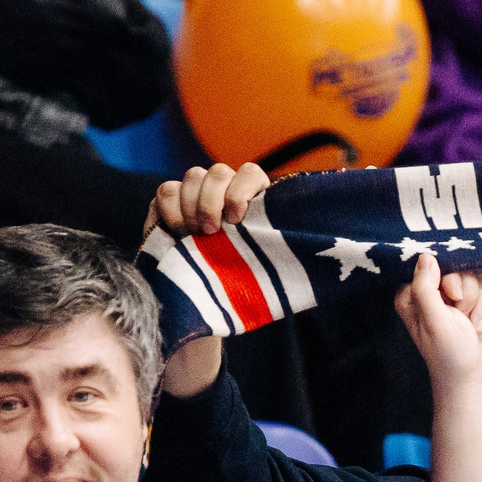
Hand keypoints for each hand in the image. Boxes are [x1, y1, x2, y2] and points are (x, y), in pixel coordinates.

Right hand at [148, 162, 271, 399]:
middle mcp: (223, 194)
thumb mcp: (264, 271)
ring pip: (192, 177)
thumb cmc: (241, 290)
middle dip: (212, 199)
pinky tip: (177, 233)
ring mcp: (194, 197)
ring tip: (195, 236)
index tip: (237, 219)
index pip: (249, 174)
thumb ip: (276, 252)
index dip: (242, 189)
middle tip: (211, 231)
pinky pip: (166, 190)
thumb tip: (315, 252)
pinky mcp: (167, 206)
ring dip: (192, 205)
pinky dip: (170, 208)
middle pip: (218, 172)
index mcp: (251, 202)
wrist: (204, 309)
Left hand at [395, 255, 481, 396]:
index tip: (452, 299)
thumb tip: (426, 256)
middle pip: (457, 270)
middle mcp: (430, 295)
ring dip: (478, 302)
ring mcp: (452, 299)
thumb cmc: (449, 354)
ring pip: (474, 277)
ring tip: (472, 325)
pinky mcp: (472, 303)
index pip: (432, 266)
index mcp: (412, 297)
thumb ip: (426, 287)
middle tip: (462, 316)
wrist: (473, 379)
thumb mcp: (434, 320)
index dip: (448, 280)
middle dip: (467, 294)